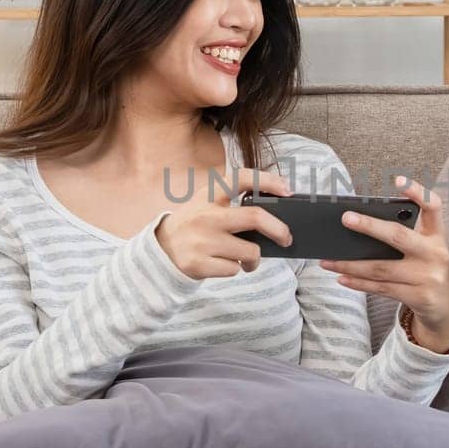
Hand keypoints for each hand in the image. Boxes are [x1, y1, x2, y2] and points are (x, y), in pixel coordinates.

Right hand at [155, 167, 292, 279]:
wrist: (161, 249)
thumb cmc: (195, 224)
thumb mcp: (208, 203)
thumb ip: (234, 202)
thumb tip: (277, 215)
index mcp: (210, 195)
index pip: (241, 178)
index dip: (268, 181)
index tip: (287, 191)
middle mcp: (206, 215)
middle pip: (255, 217)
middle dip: (279, 230)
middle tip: (286, 238)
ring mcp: (201, 241)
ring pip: (250, 251)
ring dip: (255, 258)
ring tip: (247, 259)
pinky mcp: (197, 264)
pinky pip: (234, 269)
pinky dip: (236, 269)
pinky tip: (224, 264)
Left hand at [318, 176, 448, 351]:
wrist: (448, 308)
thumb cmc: (429, 270)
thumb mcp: (426, 250)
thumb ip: (405, 238)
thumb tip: (361, 228)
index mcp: (437, 236)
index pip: (433, 207)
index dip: (418, 192)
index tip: (398, 180)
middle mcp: (435, 254)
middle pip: (398, 236)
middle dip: (369, 227)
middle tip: (346, 218)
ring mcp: (428, 277)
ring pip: (381, 268)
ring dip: (351, 264)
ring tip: (328, 260)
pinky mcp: (419, 297)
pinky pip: (381, 288)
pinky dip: (359, 283)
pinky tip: (342, 277)